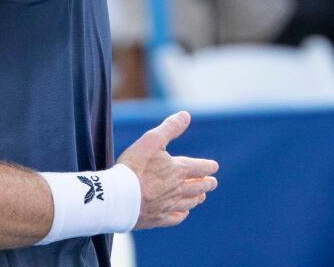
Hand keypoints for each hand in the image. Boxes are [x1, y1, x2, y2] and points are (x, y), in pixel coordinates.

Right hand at [116, 111, 218, 228]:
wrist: (120, 196)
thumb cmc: (134, 166)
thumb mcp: (151, 140)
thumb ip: (169, 128)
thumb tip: (186, 115)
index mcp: (178, 170)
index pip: (201, 168)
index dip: (209, 166)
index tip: (213, 166)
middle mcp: (178, 189)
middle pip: (199, 187)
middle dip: (207, 184)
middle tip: (212, 183)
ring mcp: (169, 205)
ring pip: (190, 203)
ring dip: (197, 198)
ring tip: (201, 196)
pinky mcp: (159, 218)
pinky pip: (176, 217)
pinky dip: (182, 214)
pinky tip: (183, 212)